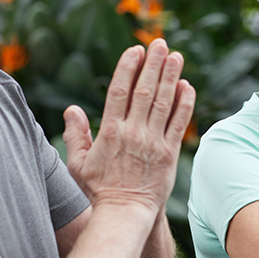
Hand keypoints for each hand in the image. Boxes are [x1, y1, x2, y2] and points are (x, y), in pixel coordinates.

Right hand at [62, 39, 195, 213]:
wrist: (125, 214)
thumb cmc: (98, 190)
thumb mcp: (78, 163)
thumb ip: (76, 135)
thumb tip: (71, 109)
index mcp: (110, 132)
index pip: (119, 91)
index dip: (128, 68)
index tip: (135, 51)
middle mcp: (133, 133)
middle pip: (144, 91)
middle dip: (153, 64)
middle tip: (160, 43)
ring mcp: (153, 142)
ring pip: (163, 103)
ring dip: (170, 77)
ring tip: (176, 56)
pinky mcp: (170, 153)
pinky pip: (178, 124)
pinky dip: (184, 104)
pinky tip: (187, 86)